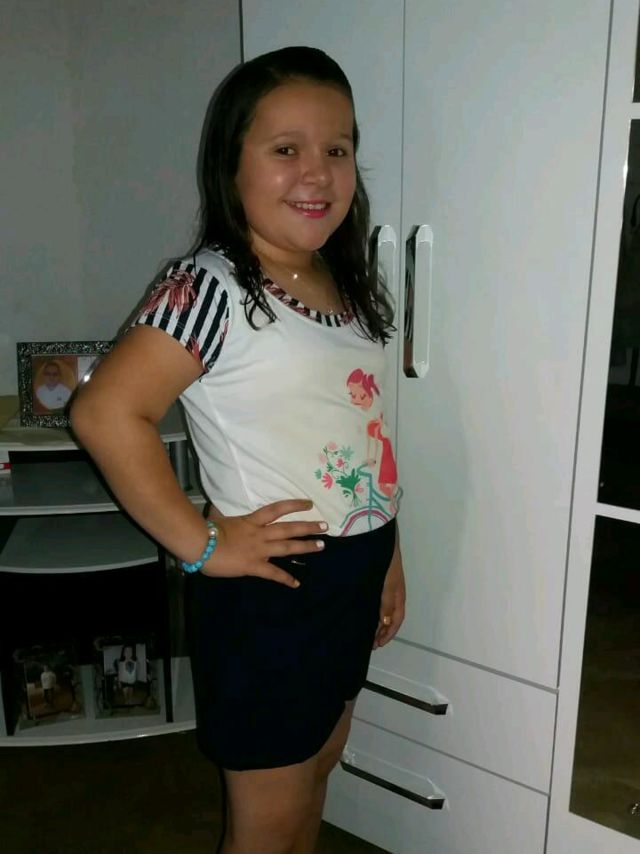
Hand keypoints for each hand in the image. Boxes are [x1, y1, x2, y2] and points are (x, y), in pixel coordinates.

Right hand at [202, 499, 325, 586]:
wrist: (201, 545)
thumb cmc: (207, 530)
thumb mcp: (219, 517)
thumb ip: (226, 515)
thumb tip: (219, 511)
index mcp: (251, 520)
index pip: (277, 509)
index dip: (294, 505)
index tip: (309, 504)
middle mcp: (260, 533)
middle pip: (289, 528)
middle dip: (308, 527)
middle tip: (325, 527)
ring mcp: (259, 549)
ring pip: (287, 547)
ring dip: (305, 546)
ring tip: (321, 546)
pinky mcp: (254, 566)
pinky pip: (273, 573)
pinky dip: (285, 578)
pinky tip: (296, 583)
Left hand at [373, 538, 405, 648]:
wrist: (380, 540)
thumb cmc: (386, 561)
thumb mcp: (387, 584)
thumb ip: (387, 603)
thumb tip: (386, 622)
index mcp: (398, 595)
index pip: (396, 619)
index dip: (389, 633)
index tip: (378, 644)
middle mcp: (393, 593)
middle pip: (390, 617)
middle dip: (383, 631)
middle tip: (371, 643)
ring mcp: (385, 587)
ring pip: (383, 610)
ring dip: (377, 622)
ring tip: (367, 632)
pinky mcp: (377, 580)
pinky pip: (377, 601)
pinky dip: (372, 610)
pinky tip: (363, 612)